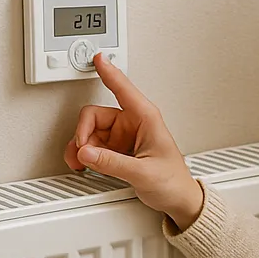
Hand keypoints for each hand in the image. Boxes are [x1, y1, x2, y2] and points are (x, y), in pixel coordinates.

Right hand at [63, 54, 203, 228]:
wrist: (178, 199)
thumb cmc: (173, 181)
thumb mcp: (143, 173)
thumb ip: (113, 163)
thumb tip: (87, 153)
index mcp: (146, 118)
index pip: (123, 89)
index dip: (109, 73)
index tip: (98, 58)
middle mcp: (132, 123)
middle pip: (94, 116)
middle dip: (83, 134)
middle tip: (84, 153)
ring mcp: (122, 137)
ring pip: (89, 132)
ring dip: (81, 147)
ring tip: (81, 163)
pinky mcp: (116, 150)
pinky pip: (92, 146)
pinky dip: (84, 155)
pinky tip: (84, 165)